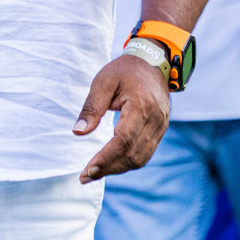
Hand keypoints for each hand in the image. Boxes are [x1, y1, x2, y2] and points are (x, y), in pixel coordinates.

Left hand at [74, 53, 170, 182]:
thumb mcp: (102, 82)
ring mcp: (161, 127)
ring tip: (94, 173)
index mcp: (141, 107)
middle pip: (133, 155)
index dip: (106, 158)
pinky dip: (127, 162)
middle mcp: (156, 121)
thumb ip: (91, 108)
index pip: (124, 141)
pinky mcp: (160, 131)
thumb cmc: (124, 71)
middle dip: (108, 168)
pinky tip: (110, 164)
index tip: (88, 169)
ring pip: (140, 158)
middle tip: (85, 176)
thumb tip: (78, 133)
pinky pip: (145, 153)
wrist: (153, 63)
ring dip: (117, 169)